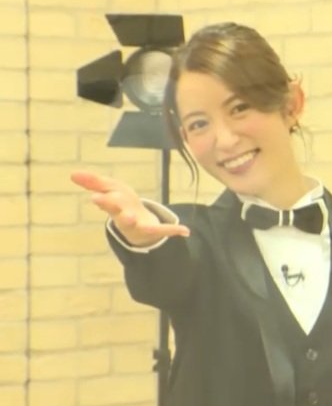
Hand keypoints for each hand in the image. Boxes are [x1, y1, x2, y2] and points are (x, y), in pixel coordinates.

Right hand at [71, 170, 189, 246]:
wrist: (137, 224)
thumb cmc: (121, 203)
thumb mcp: (110, 190)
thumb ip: (93, 182)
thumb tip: (72, 174)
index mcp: (114, 206)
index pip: (107, 202)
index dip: (103, 200)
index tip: (95, 198)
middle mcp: (123, 217)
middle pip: (118, 214)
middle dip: (115, 210)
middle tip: (110, 208)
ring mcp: (138, 225)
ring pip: (136, 225)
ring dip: (136, 222)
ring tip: (137, 221)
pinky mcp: (153, 230)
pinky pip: (163, 230)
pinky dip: (173, 231)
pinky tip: (185, 230)